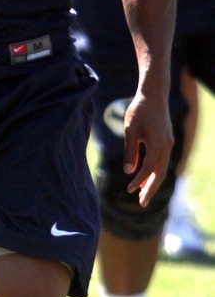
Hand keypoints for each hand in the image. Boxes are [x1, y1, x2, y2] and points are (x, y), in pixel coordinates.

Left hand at [122, 90, 172, 207]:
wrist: (154, 93)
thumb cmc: (139, 109)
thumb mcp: (130, 129)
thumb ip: (130, 151)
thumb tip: (129, 171)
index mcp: (158, 142)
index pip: (148, 168)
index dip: (139, 180)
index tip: (128, 189)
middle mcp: (167, 144)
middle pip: (160, 173)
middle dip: (150, 189)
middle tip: (142, 203)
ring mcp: (168, 143)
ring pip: (162, 168)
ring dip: (152, 182)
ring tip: (141, 194)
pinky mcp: (166, 141)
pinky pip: (161, 160)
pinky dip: (153, 171)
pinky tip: (144, 178)